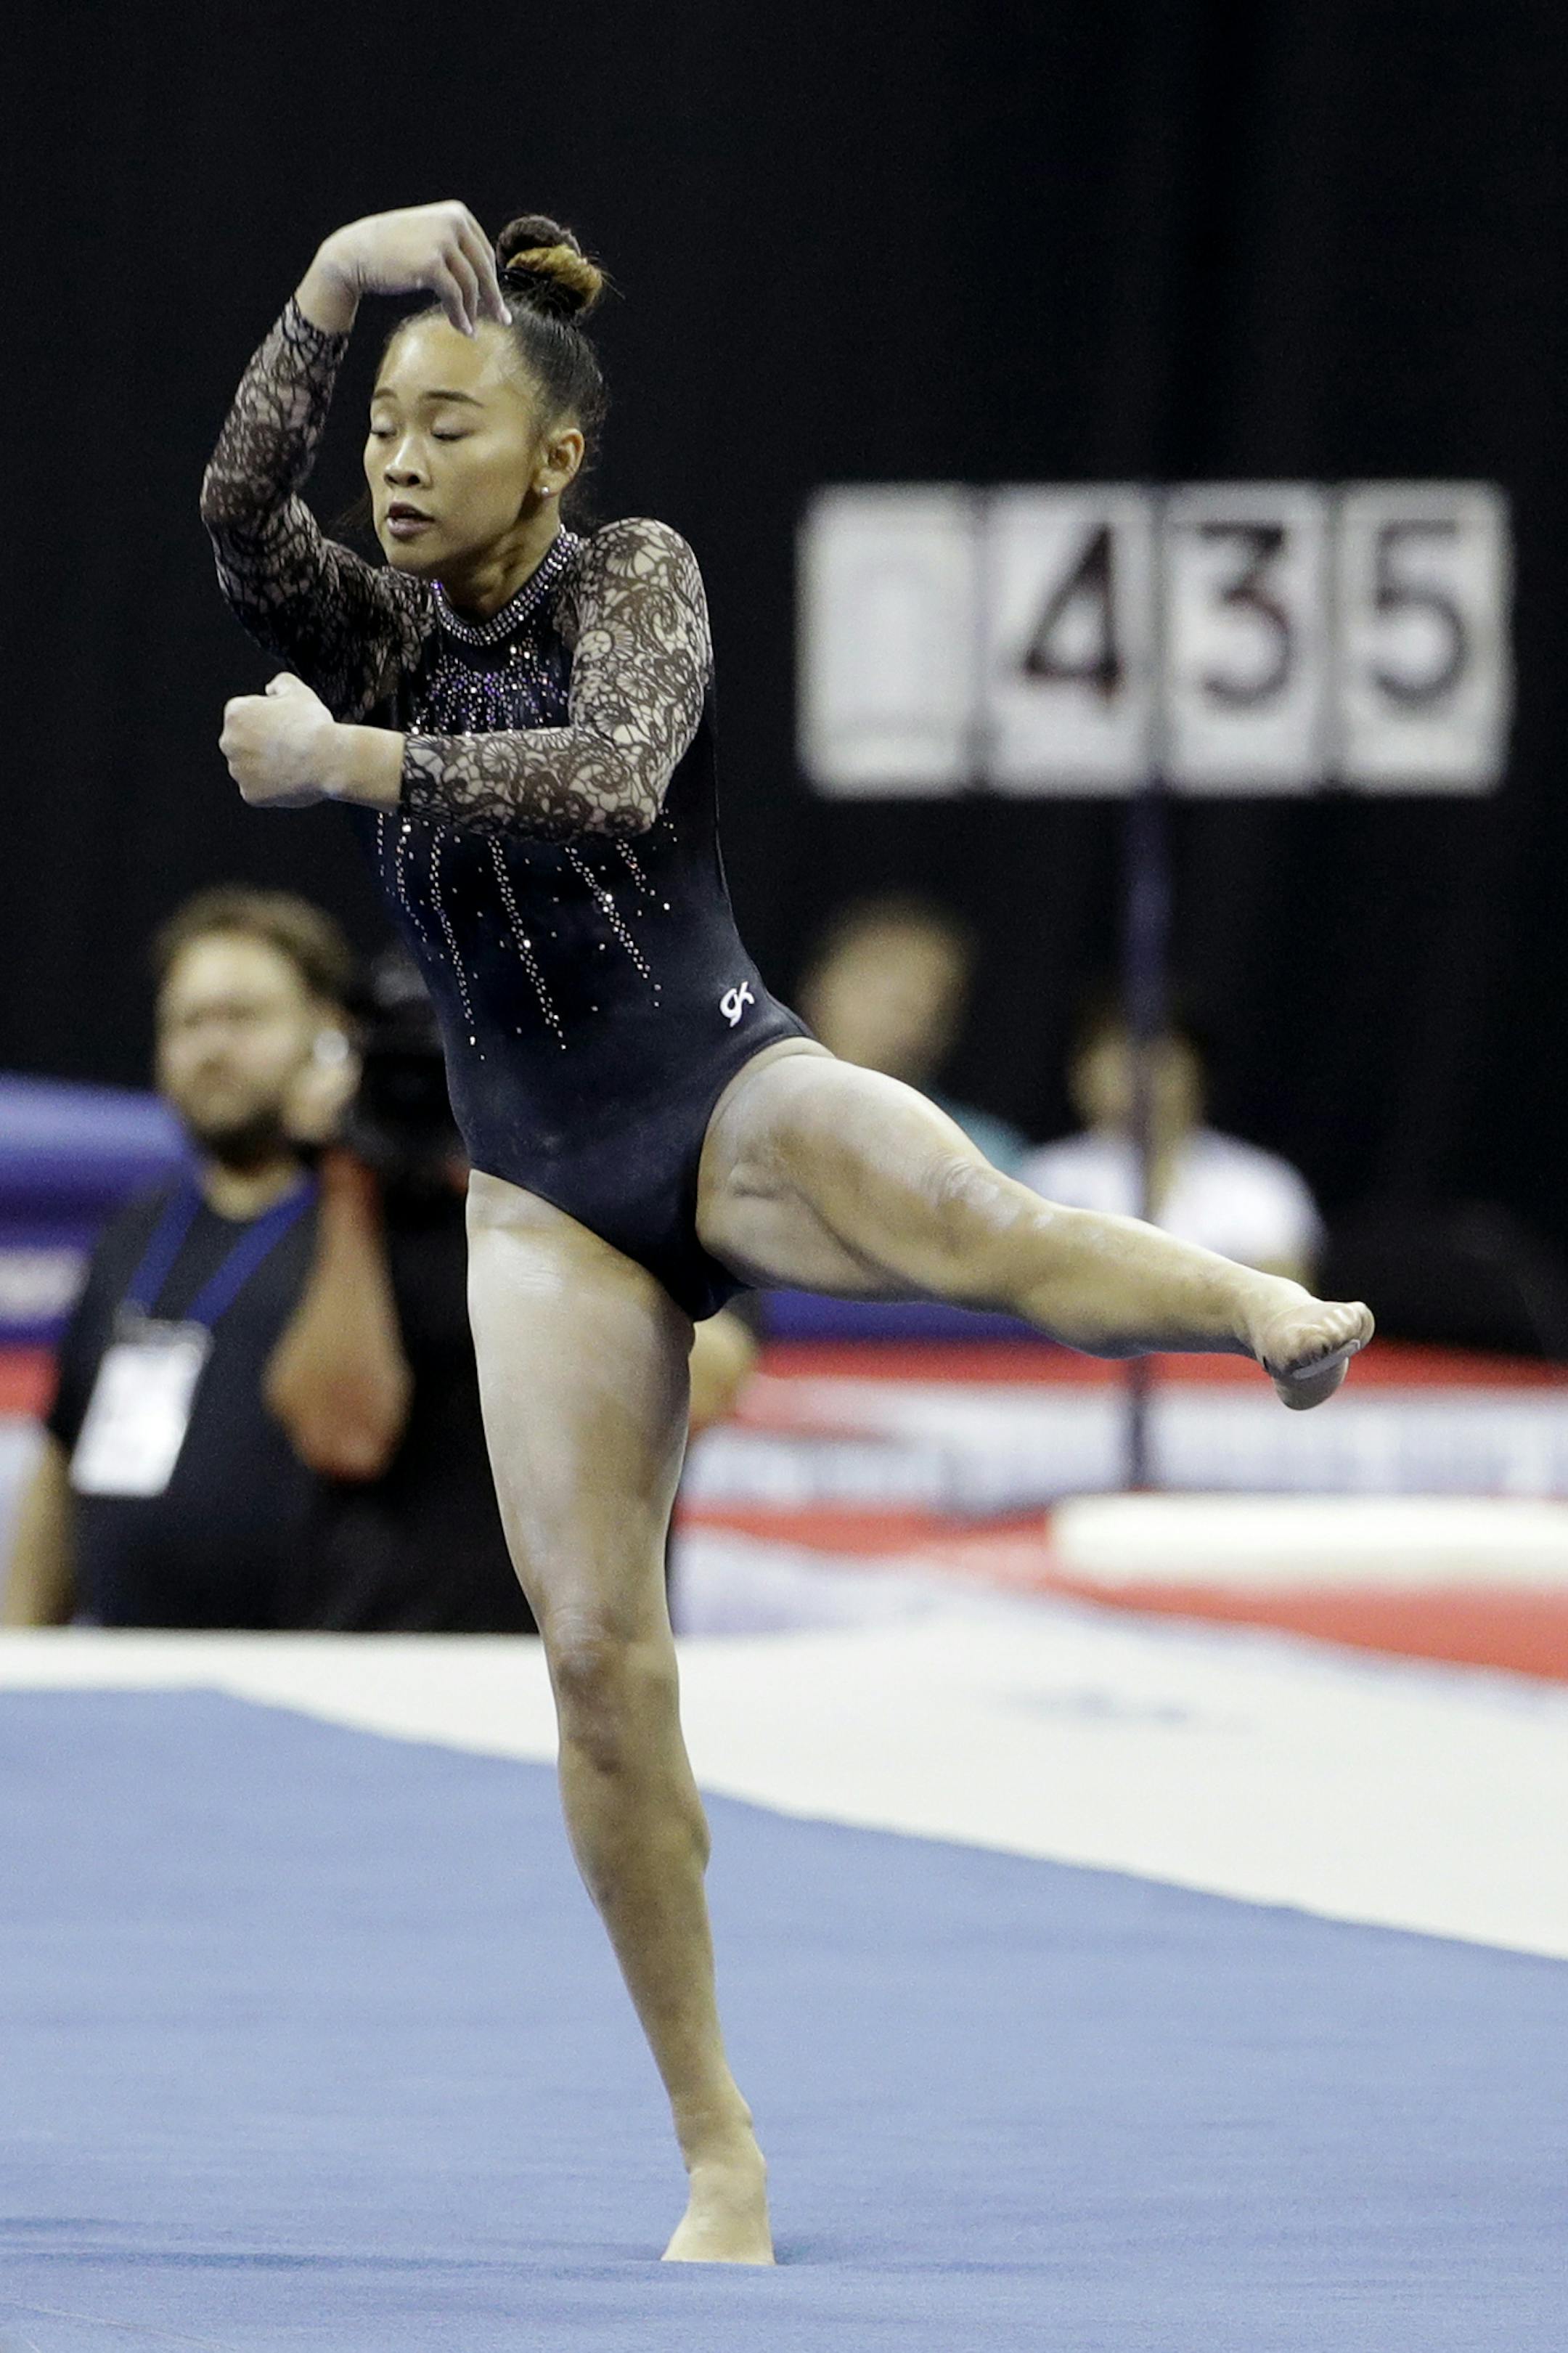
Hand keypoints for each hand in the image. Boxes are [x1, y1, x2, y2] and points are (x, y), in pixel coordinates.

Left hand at [220, 673, 336, 808]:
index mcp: (236, 713)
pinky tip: (290, 779)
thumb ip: (280, 683)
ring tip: (293, 762)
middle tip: (289, 745)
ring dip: (265, 767)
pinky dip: (271, 788)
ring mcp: (238, 770)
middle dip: (261, 745)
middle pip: (243, 744)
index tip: (284, 726)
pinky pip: (258, 791)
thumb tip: (272, 688)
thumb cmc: (313, 725)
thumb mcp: (298, 691)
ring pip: (250, 769)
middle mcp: (229, 741)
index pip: (245, 717)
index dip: (267, 721)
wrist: (327, 758)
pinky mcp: (250, 794)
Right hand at [311, 202, 509, 336]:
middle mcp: (453, 222)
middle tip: (501, 320)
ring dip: (473, 311)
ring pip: (471, 284)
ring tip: (472, 329)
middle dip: (492, 298)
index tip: (497, 301)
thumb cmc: (392, 250)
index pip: (484, 252)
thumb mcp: (429, 237)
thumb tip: (485, 277)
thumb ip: (455, 247)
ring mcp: (442, 241)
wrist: (355, 253)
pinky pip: (455, 296)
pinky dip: (460, 315)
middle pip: (483, 268)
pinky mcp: (431, 264)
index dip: (493, 280)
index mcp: (456, 213)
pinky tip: (461, 328)